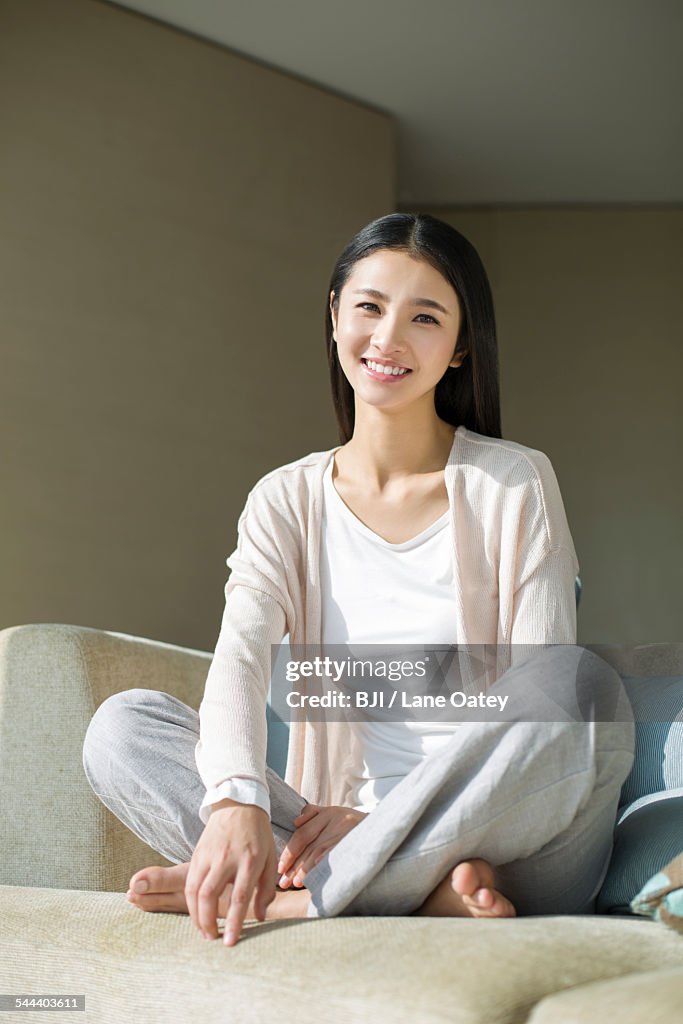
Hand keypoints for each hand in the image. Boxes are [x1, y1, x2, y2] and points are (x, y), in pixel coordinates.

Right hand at [185, 799, 277, 946]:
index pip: (239, 896)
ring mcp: (209, 855)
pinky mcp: (197, 853)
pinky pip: (189, 882)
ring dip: (196, 915)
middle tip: (213, 939)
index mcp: (249, 860)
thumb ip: (266, 889)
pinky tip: (196, 913)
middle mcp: (226, 858)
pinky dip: (190, 901)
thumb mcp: (271, 858)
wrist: (238, 804)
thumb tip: (260, 917)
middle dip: (207, 922)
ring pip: (194, 890)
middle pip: (209, 895)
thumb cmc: (258, 834)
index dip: (234, 922)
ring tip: (203, 931)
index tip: (230, 942)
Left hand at [277, 803, 367, 887]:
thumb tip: (295, 822)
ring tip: (295, 883)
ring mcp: (347, 828)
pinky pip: (337, 851)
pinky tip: (316, 873)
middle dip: (295, 865)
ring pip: (320, 850)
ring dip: (305, 869)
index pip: (302, 834)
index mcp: (328, 813)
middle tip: (284, 882)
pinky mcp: (357, 838)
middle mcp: (336, 818)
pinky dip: (324, 861)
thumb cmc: (355, 824)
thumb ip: (314, 815)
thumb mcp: (335, 814)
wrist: (385, 824)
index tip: (280, 868)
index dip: (290, 852)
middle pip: (309, 844)